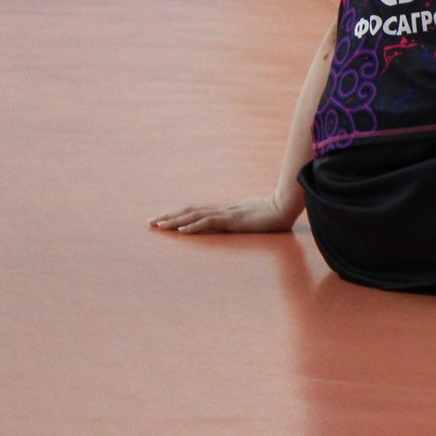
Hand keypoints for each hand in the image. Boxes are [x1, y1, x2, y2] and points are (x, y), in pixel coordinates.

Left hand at [150, 195, 294, 233]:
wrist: (285, 205)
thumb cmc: (273, 212)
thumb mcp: (252, 217)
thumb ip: (241, 220)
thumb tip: (235, 225)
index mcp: (225, 209)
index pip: (196, 210)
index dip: (178, 214)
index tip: (162, 219)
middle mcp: (221, 208)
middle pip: (189, 210)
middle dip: (168, 216)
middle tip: (150, 222)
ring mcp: (226, 213)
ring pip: (194, 215)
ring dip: (175, 220)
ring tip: (159, 225)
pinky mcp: (233, 220)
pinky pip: (209, 222)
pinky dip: (194, 226)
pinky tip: (182, 230)